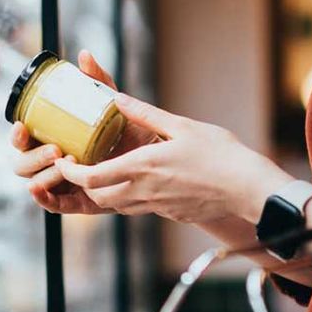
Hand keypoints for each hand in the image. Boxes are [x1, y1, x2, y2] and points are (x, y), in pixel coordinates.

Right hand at [10, 51, 154, 214]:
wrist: (159, 159)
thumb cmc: (132, 132)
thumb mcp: (114, 106)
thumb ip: (99, 83)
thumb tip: (84, 56)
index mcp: (54, 138)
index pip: (25, 138)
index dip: (17, 134)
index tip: (22, 125)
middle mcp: (54, 162)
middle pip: (23, 163)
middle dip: (33, 156)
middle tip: (56, 149)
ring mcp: (65, 183)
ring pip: (37, 182)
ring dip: (44, 174)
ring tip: (63, 164)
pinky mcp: (79, 202)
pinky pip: (55, 205)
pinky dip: (44, 199)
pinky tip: (39, 190)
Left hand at [52, 94, 290, 224]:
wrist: (247, 189)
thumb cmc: (220, 155)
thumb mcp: (181, 126)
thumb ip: (145, 113)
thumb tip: (116, 97)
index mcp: (143, 168)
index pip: (91, 179)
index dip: (70, 173)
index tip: (63, 161)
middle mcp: (145, 192)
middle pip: (98, 197)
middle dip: (83, 185)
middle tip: (80, 167)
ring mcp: (158, 207)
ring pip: (118, 206)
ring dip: (106, 193)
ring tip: (105, 173)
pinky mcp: (171, 213)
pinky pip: (141, 208)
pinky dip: (130, 197)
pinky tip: (140, 182)